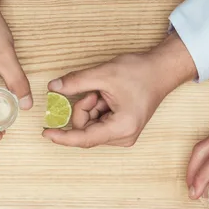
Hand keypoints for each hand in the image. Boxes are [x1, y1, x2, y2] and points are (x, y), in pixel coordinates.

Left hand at [44, 33, 195, 147]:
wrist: (162, 70)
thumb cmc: (140, 72)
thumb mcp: (104, 74)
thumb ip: (76, 82)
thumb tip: (53, 88)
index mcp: (122, 128)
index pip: (84, 139)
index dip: (62, 137)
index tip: (46, 133)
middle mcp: (123, 137)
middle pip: (84, 131)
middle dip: (83, 108)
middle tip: (94, 91)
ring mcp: (122, 135)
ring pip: (89, 126)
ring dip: (89, 107)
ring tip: (104, 92)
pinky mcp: (120, 130)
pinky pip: (96, 123)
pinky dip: (95, 108)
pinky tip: (107, 97)